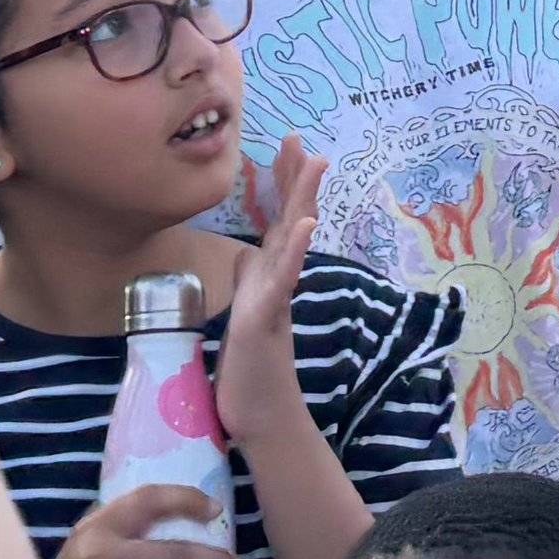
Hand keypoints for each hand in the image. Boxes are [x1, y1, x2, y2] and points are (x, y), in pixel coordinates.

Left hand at [211, 145, 327, 463]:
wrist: (261, 419)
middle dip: (295, 178)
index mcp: (268, 278)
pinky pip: (283, 278)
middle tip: (300, 139)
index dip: (283, 182)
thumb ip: (249, 282)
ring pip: (291, 240)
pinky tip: (305, 223)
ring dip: (302, 199)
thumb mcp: (243, 314)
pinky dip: (294, 249)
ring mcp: (275, 297)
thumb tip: (246, 255)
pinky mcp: (266, 317)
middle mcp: (277, 281)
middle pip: (290, 219)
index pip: (278, 219)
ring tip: (315, 162)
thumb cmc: (250, 371)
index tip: (287, 144)